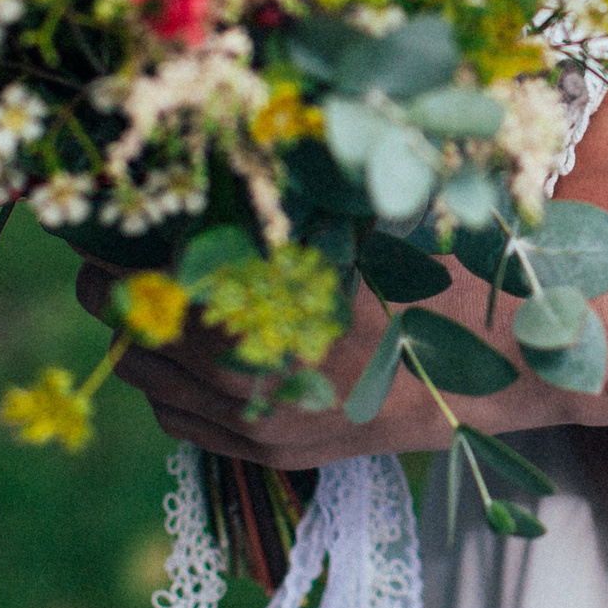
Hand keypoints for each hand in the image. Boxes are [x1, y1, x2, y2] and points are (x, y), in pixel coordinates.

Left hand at [84, 229, 607, 469]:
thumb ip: (276, 194)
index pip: (134, 273)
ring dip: (146, 336)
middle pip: (127, 326)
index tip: (101, 210)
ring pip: (146, 379)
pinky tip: (199, 352)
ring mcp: (257, 420)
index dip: (108, 237)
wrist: (506, 359)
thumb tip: (201, 156)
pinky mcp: (272, 451)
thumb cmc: (436, 264)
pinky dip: (174, 385)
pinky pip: (180, 422)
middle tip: (131, 247)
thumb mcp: (352, 213)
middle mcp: (247, 373)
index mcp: (260, 304)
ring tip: (172, 297)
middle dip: (121, 283)